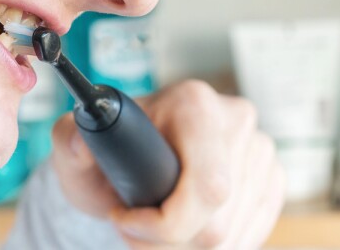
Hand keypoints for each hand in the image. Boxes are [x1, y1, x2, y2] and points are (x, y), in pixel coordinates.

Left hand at [49, 80, 284, 248]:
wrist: (130, 159)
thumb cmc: (106, 153)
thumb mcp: (75, 146)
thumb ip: (67, 139)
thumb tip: (78, 140)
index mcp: (195, 103)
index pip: (208, 186)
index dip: (163, 223)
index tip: (123, 220)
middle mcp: (237, 121)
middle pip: (219, 222)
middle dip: (167, 242)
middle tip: (131, 230)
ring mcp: (261, 152)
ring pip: (232, 237)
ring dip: (185, 247)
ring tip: (152, 227)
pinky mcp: (272, 181)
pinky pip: (249, 237)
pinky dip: (212, 247)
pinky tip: (183, 227)